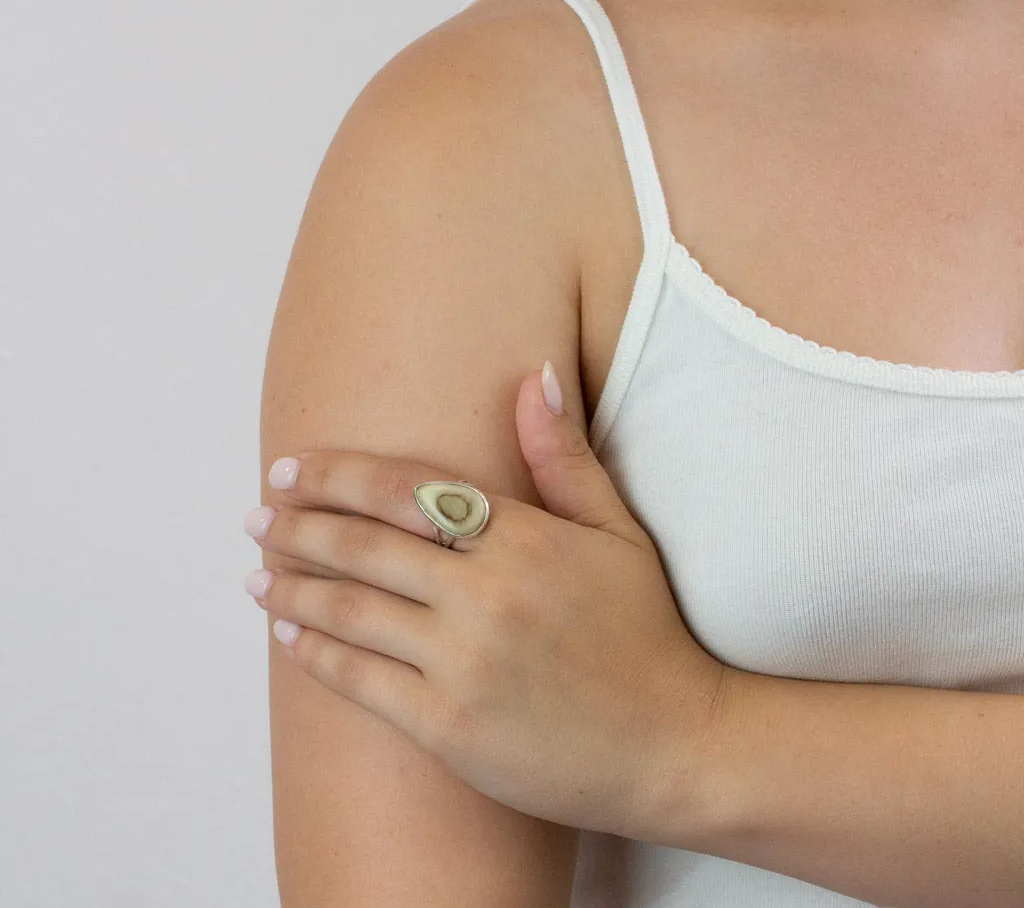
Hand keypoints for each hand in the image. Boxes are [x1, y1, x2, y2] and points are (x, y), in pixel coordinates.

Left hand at [242, 361, 732, 840]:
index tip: (292, 468)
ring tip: (255, 569)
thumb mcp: (617, 532)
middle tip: (256, 514)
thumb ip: (565, 456)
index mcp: (525, 539)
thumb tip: (535, 374)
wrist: (675, 746)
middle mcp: (486, 595)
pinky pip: (360, 681)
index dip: (340, 474)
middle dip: (299, 525)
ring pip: (351, 610)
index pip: (408, 490)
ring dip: (292, 585)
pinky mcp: (448, 727)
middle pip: (366, 545)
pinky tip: (287, 631)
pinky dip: (314, 652)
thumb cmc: (646, 631)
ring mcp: (463, 664)